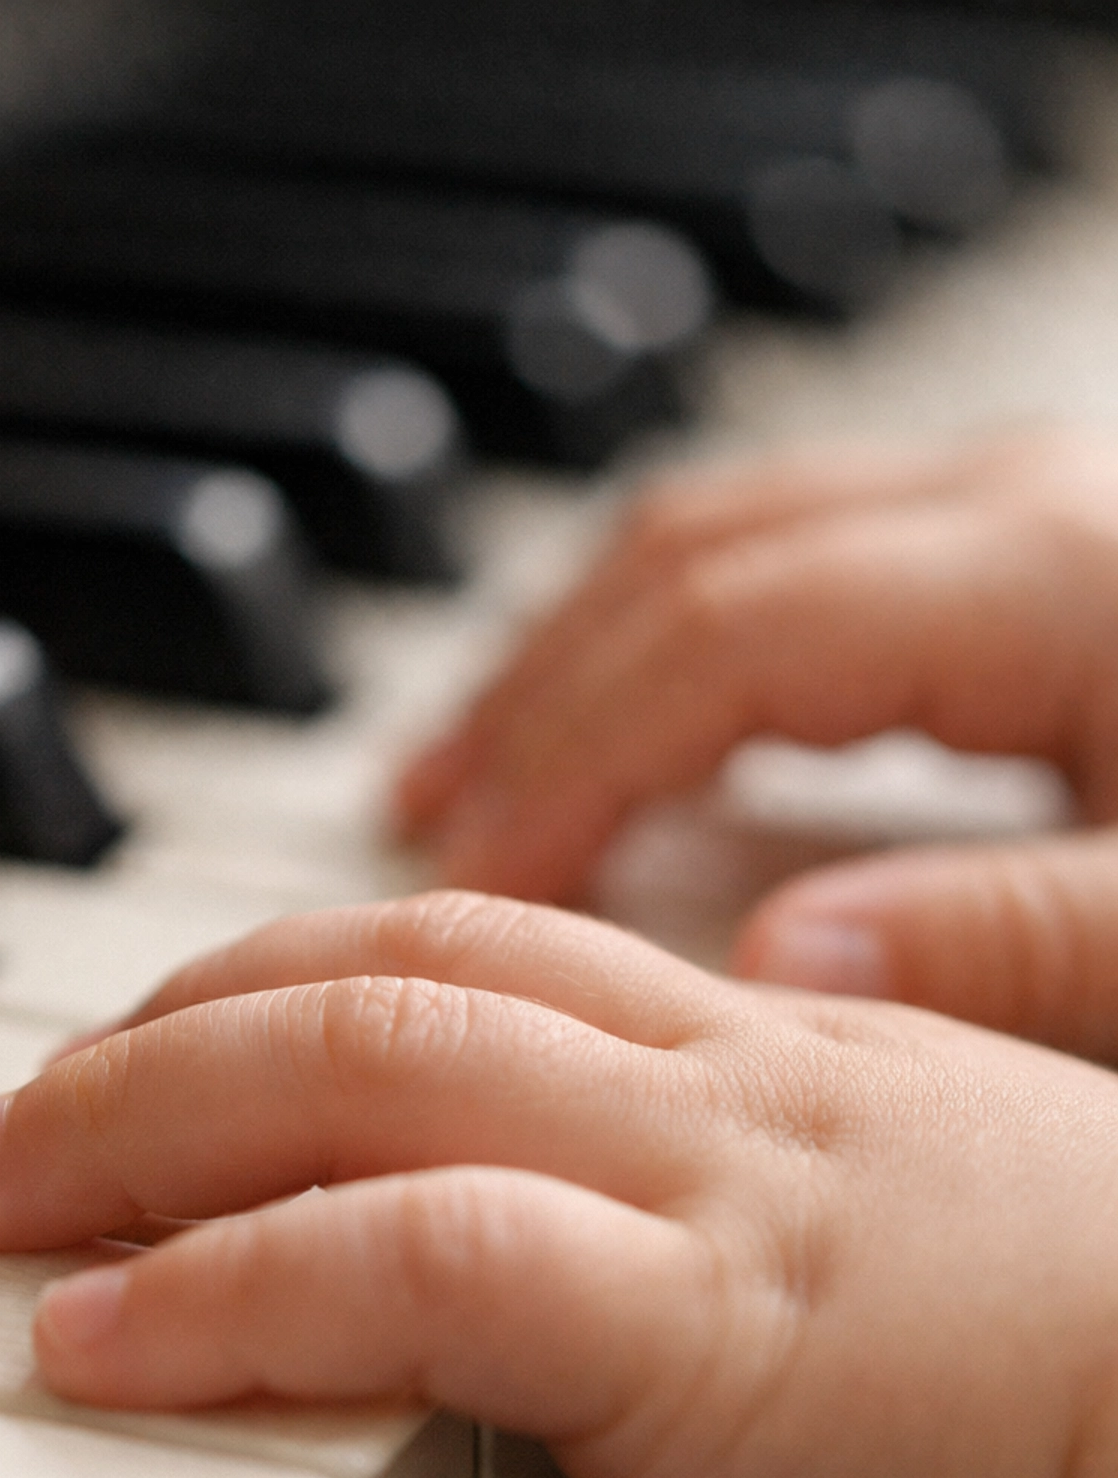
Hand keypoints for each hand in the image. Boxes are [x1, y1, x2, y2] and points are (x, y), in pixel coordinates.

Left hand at [0, 892, 1117, 1477]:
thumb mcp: (928, 1289)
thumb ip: (759, 1255)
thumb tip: (628, 1310)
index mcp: (787, 1065)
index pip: (483, 957)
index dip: (289, 988)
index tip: (165, 1053)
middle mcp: (733, 1083)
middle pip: (378, 972)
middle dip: (152, 1034)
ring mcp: (716, 1186)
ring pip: (359, 1070)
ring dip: (124, 1132)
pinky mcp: (707, 1331)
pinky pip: (406, 1265)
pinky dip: (223, 1294)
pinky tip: (93, 1345)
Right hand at [397, 430, 1117, 1055]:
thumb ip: (1008, 938)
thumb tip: (783, 963)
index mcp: (1051, 573)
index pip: (725, 640)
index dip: (573, 761)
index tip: (480, 891)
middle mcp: (1011, 508)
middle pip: (691, 560)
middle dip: (534, 700)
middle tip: (431, 836)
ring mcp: (1016, 513)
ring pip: (724, 539)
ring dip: (578, 656)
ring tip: (478, 777)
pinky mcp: (1030, 555)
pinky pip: (788, 566)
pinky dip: (665, 646)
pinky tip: (630, 728)